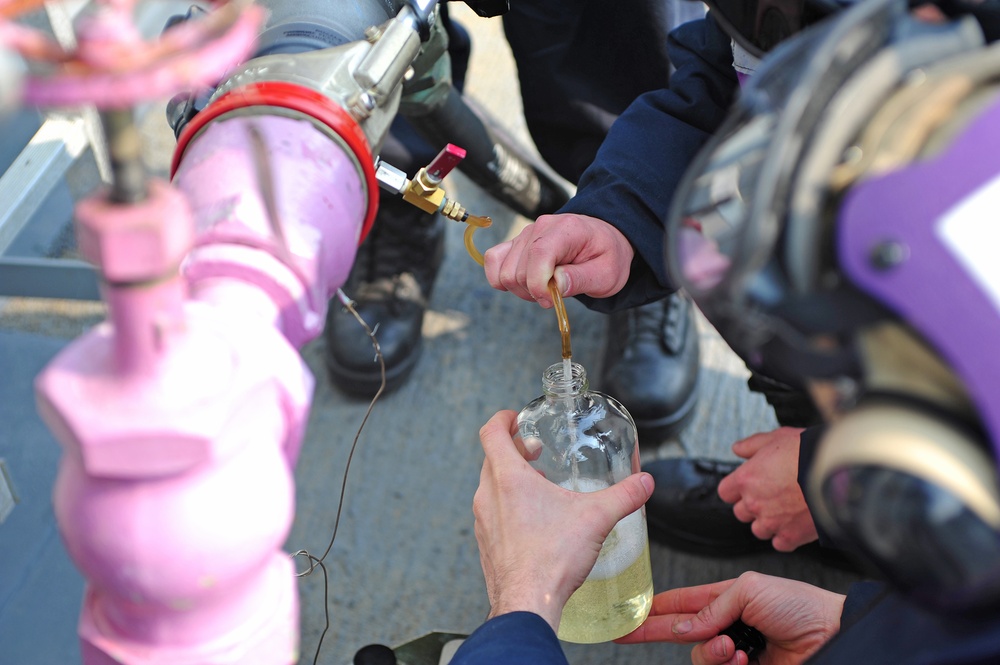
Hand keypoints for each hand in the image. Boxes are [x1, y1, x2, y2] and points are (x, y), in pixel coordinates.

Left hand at [473, 410, 653, 630]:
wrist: (528, 603)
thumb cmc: (551, 559)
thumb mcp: (596, 518)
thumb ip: (624, 496)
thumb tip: (644, 483)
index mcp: (507, 478)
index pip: (491, 433)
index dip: (502, 419)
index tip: (514, 418)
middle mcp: (488, 496)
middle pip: (491, 459)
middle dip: (513, 450)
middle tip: (534, 451)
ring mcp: (483, 522)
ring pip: (489, 488)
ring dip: (509, 479)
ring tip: (537, 486)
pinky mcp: (485, 545)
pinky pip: (491, 515)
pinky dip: (507, 508)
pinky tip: (533, 522)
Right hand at [482, 213, 633, 307]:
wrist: (603, 239)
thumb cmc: (606, 255)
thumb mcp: (607, 274)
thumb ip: (582, 279)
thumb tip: (556, 284)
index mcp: (567, 230)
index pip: (538, 254)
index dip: (538, 285)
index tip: (551, 301)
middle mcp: (540, 227)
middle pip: (517, 270)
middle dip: (533, 292)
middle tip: (555, 295)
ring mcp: (525, 233)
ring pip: (505, 271)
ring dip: (521, 289)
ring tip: (544, 289)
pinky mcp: (516, 242)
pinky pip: (493, 260)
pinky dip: (501, 278)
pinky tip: (523, 285)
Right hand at [616, 572, 843, 664]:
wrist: (833, 637)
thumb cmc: (799, 605)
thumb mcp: (749, 589)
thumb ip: (712, 606)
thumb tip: (685, 626)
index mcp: (726, 598)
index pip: (682, 602)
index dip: (655, 607)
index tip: (630, 614)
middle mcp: (727, 625)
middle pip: (682, 632)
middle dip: (659, 631)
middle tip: (629, 635)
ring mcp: (736, 651)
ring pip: (700, 657)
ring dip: (710, 652)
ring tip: (733, 648)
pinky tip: (743, 658)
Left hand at [717, 427, 817, 551]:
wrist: (837, 471)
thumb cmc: (806, 451)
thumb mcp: (776, 438)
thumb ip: (752, 445)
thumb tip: (736, 449)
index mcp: (746, 479)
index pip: (725, 492)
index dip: (736, 489)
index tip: (749, 486)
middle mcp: (754, 503)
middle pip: (741, 512)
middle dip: (753, 505)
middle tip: (772, 496)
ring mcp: (771, 522)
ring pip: (758, 530)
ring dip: (768, 522)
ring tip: (786, 510)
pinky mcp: (791, 536)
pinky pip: (779, 543)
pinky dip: (785, 536)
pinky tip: (796, 524)